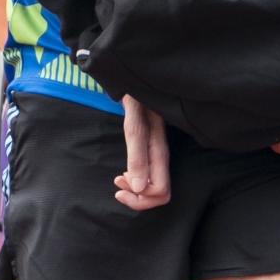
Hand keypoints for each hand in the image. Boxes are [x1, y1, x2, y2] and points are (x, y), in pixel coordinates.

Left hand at [113, 96, 170, 210]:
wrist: (135, 81)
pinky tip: (125, 171)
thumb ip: (137, 153)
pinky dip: (136, 181)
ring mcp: (157, 152)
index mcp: (159, 151)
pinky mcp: (151, 149)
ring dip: (136, 191)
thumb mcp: (133, 122)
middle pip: (161, 194)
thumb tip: (138, 187)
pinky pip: (149, 176)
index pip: (160, 191)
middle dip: (139, 198)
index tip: (119, 182)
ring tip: (119, 179)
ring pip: (155, 187)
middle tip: (118, 187)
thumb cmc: (136, 98)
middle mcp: (161, 155)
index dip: (140, 197)